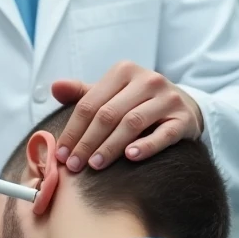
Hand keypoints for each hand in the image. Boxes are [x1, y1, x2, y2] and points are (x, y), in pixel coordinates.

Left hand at [51, 61, 202, 171]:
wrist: (183, 106)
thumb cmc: (138, 102)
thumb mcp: (111, 93)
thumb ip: (83, 93)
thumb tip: (54, 87)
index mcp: (124, 71)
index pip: (90, 103)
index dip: (73, 129)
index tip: (61, 153)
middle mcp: (147, 80)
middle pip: (108, 114)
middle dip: (87, 142)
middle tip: (74, 165)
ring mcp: (168, 98)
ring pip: (132, 123)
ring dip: (110, 146)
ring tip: (95, 165)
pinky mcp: (184, 118)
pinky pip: (163, 134)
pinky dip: (146, 146)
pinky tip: (130, 157)